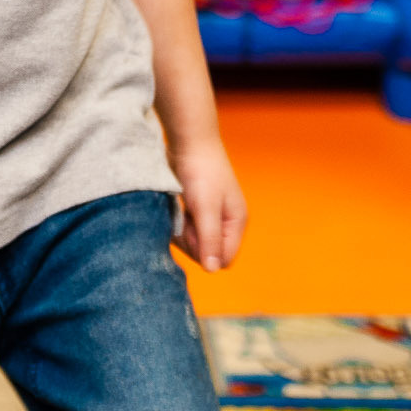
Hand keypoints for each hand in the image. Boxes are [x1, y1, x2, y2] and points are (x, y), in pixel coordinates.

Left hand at [170, 135, 245, 272]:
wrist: (189, 139)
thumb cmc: (201, 171)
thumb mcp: (205, 207)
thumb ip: (209, 239)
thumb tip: (212, 271)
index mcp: (236, 222)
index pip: (223, 259)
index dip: (204, 253)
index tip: (191, 232)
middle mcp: (226, 221)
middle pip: (208, 253)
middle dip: (191, 242)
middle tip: (182, 219)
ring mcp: (212, 215)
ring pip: (195, 242)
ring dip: (182, 232)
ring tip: (178, 210)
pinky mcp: (198, 208)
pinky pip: (187, 229)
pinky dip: (178, 223)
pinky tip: (174, 208)